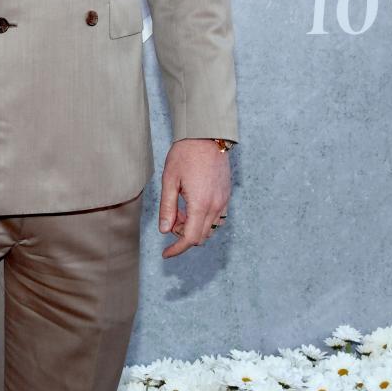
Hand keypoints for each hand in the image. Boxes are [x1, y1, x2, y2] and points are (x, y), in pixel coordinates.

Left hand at [158, 138, 231, 258]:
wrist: (207, 136)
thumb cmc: (185, 155)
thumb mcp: (169, 180)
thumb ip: (168, 207)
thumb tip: (164, 231)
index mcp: (200, 204)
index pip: (190, 238)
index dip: (177, 249)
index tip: (166, 254)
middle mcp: (216, 206)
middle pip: (200, 236)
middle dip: (182, 236)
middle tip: (170, 221)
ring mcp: (223, 201)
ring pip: (210, 229)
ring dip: (194, 228)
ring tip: (180, 210)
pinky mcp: (226, 195)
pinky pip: (217, 218)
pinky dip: (203, 220)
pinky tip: (192, 206)